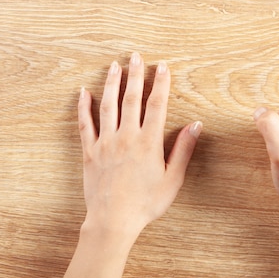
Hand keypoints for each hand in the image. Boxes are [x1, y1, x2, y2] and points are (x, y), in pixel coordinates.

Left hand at [78, 53, 201, 239]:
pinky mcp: (90, 152)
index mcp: (148, 142)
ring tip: (114, 66)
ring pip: (108, 105)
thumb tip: (195, 125)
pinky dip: (83, 107)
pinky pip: (85, 124)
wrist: (113, 221)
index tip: (162, 67)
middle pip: (131, 99)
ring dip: (111, 83)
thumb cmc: (146, 204)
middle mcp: (126, 137)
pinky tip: (83, 92)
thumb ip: (183, 150)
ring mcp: (105, 143)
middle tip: (137, 56)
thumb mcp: (172, 179)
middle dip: (135, 75)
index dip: (160, 83)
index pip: (156, 105)